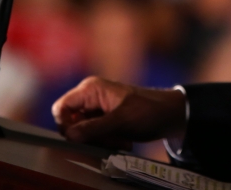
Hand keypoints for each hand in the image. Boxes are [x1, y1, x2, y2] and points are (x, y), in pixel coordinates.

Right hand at [52, 76, 186, 147]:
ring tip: (120, 139)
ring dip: (100, 140)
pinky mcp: (103, 120)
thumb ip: (94, 128)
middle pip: (71, 123)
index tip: (81, 136)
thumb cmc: (148, 110)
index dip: (66, 125)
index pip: (61, 108)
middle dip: (88, 136)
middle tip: (109, 139)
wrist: (169, 115)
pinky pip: (94, 136)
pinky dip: (106, 141)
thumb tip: (68, 135)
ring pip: (82, 132)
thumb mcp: (121, 120)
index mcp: (90, 89)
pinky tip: (122, 140)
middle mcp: (90, 97)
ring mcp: (96, 109)